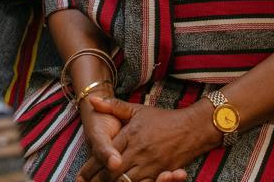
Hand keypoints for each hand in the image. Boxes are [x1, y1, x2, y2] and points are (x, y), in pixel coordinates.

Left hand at [78, 97, 218, 181]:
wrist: (192, 128)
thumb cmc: (163, 119)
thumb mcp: (138, 110)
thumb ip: (114, 107)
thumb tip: (93, 101)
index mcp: (130, 135)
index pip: (105, 154)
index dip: (90, 168)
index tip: (80, 177)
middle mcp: (138, 151)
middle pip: (112, 172)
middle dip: (97, 180)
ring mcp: (149, 164)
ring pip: (125, 181)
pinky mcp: (160, 173)